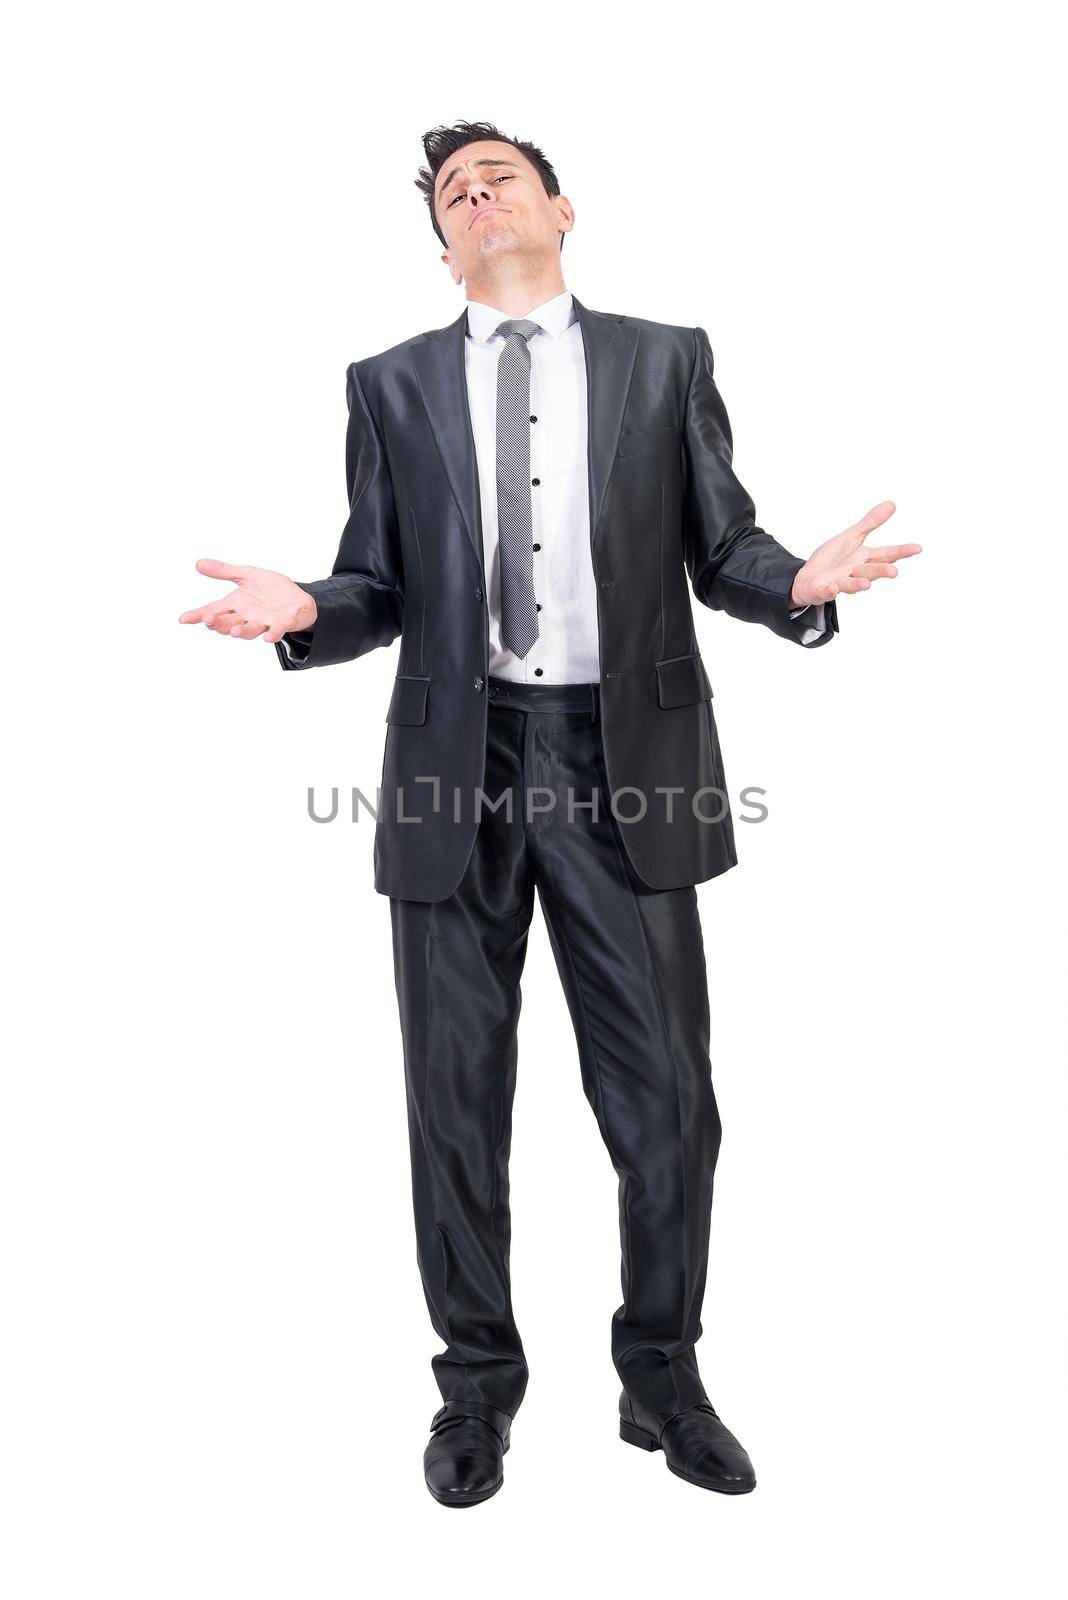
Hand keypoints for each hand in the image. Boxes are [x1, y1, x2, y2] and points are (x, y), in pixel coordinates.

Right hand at [178, 559, 316, 642]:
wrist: (299, 598)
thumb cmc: (272, 589)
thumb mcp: (247, 575)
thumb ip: (225, 571)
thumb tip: (198, 563)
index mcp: (237, 604)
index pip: (213, 610)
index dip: (198, 615)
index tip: (183, 619)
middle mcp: (247, 616)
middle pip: (228, 623)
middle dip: (218, 623)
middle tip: (208, 620)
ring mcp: (264, 622)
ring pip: (249, 630)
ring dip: (241, 631)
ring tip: (234, 631)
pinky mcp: (282, 623)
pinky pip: (276, 631)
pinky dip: (272, 634)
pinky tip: (268, 637)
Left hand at [789, 501, 920, 608]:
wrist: (808, 578)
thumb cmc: (832, 559)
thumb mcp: (851, 537)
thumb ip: (870, 523)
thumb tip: (891, 504)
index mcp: (863, 558)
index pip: (885, 554)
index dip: (901, 552)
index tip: (917, 548)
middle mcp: (854, 572)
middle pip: (870, 571)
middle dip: (881, 571)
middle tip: (894, 572)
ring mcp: (839, 582)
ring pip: (851, 584)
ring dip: (858, 584)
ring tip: (865, 584)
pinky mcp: (823, 589)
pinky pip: (827, 591)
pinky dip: (830, 590)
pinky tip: (832, 587)